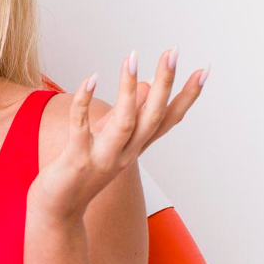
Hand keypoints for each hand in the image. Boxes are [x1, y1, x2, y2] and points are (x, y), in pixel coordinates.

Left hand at [30, 48, 207, 221]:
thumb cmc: (82, 171)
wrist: (58, 211)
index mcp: (136, 147)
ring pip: (124, 123)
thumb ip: (129, 114)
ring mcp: (103, 159)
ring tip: (132, 57)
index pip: (168, 120)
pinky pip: (81, 128)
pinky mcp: (77, 161)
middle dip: (164, 84)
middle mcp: (126, 154)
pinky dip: (85, 103)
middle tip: (173, 52)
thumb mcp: (109, 139)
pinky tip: (90, 78)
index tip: (205, 71)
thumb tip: (146, 83)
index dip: (187, 97)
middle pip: (152, 117)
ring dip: (128, 90)